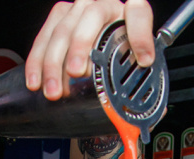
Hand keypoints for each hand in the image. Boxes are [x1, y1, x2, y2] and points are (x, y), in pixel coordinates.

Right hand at [24, 0, 155, 99]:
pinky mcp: (60, 15)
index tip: (144, 59)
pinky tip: (35, 80)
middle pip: (92, 16)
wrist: (97, 42)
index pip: (138, 13)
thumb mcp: (132, 62)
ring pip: (64, 27)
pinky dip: (37, 60)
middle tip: (76, 73)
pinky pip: (45, 34)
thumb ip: (144, 83)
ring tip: (54, 90)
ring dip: (54, 61)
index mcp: (130, 13)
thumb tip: (157, 113)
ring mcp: (80, 8)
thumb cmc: (117, 51)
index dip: (140, 35)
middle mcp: (104, 4)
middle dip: (80, 47)